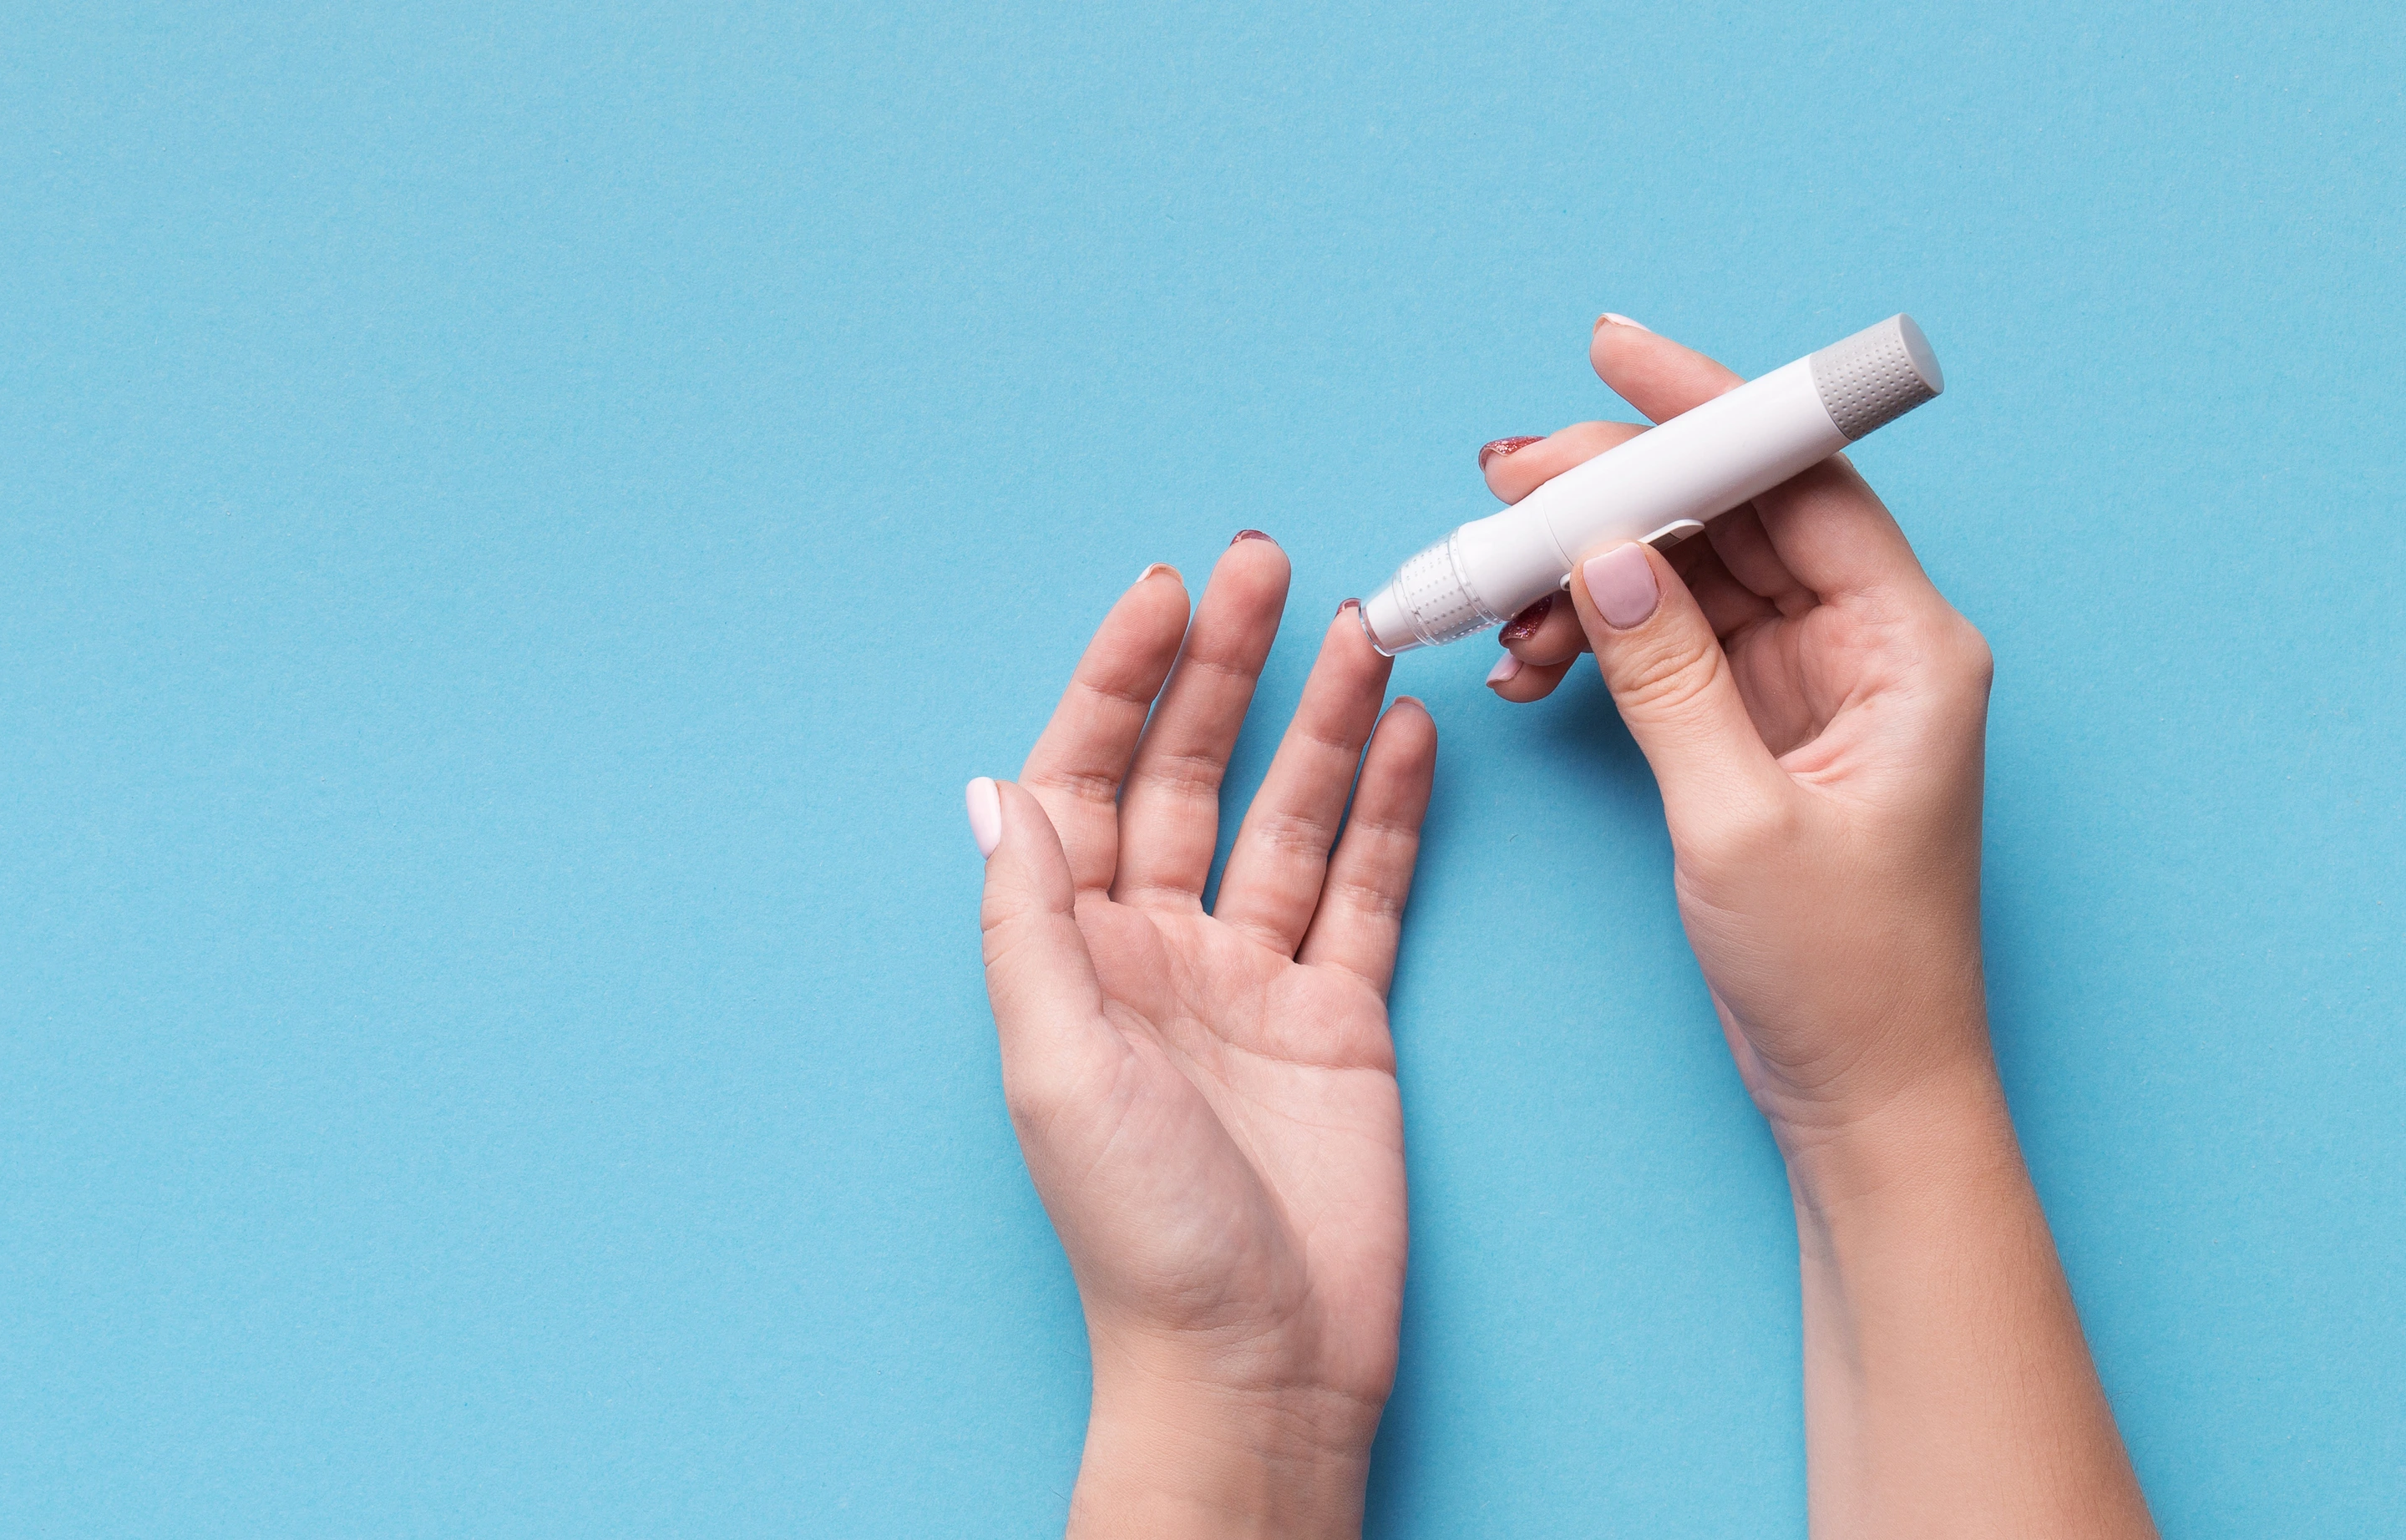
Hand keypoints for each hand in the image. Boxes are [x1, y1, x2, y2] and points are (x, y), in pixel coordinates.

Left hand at [970, 534, 1435, 1538]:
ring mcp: (1254, 979)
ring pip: (1289, 816)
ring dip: (1321, 722)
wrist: (1257, 1363)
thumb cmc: (1140, 1235)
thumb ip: (1033, 923)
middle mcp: (1158, 949)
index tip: (1165, 592)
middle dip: (1224, 670)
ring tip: (1363, 629)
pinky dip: (1390, 813)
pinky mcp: (1340, 1017)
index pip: (1088, 778)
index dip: (1119, 680)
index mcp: (1075, 954)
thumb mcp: (1058, 1066)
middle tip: (1266, 563)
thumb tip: (997, 792)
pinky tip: (1408, 738)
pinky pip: (1366, 889)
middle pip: (1188, 773)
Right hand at [1477, 316, 1994, 1176]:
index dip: (1704, 409)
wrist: (1865, 1092)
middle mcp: (1870, 644)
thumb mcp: (1741, 821)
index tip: (1611, 356)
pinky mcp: (1762, 725)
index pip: (1801, 479)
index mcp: (1910, 647)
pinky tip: (1531, 664)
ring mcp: (1814, 684)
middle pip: (1732, 514)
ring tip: (1498, 606)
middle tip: (1503, 490)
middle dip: (1611, 495)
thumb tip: (1604, 559)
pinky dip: (1596, 641)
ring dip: (1586, 575)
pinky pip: (1669, 643)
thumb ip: (1670, 679)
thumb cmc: (1845, 975)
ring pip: (1686, 575)